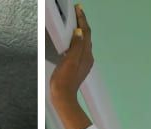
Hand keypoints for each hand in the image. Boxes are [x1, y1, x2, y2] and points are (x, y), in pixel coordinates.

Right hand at [49, 4, 95, 128]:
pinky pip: (79, 50)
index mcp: (86, 54)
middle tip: (77, 12)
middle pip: (86, 36)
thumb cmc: (64, 80)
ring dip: (80, 32)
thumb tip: (79, 31)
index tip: (79, 8)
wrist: (63, 97)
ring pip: (84, 43)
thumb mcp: (69, 60)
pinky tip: (71, 42)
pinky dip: (77, 41)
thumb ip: (76, 45)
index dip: (82, 19)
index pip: (86, 32)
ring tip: (75, 23)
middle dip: (82, 23)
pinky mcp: (77, 67)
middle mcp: (87, 57)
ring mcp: (83, 63)